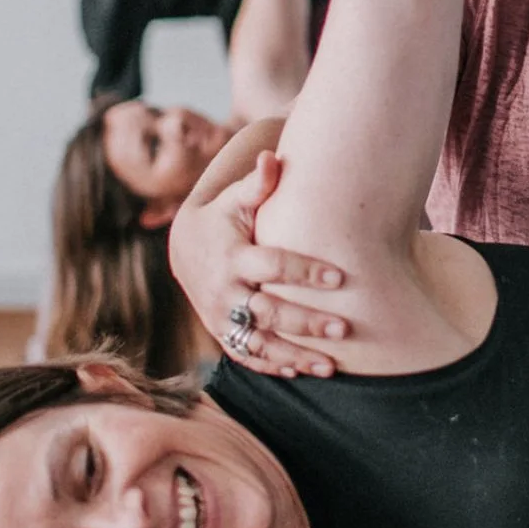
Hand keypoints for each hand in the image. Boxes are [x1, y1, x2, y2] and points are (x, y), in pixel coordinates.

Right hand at [169, 150, 346, 374]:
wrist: (184, 248)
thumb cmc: (222, 218)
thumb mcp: (234, 200)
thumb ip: (257, 184)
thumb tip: (273, 157)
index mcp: (234, 256)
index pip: (273, 266)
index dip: (304, 272)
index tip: (339, 277)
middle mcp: (226, 291)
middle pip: (270, 312)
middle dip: (307, 322)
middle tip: (344, 328)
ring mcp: (222, 317)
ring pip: (260, 343)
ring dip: (295, 355)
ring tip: (331, 365)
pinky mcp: (222, 333)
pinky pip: (247, 356)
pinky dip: (273, 367)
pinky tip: (303, 371)